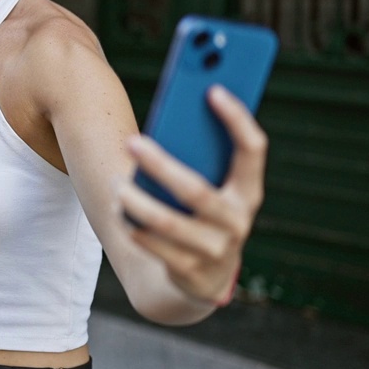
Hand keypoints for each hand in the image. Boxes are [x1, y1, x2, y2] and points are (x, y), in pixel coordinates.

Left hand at [118, 85, 267, 304]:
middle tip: (131, 141)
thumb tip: (170, 120)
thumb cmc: (201, 215)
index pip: (253, 150)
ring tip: (115, 185)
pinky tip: (121, 212)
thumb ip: (199, 159)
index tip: (213, 89)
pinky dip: (134, 227)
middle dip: (161, 165)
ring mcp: (216, 250)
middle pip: (196, 191)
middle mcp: (237, 221)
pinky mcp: (190, 272)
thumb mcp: (210, 188)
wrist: (201, 279)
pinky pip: (155, 246)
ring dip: (136, 202)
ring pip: (168, 222)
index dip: (237, 119)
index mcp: (248, 192)